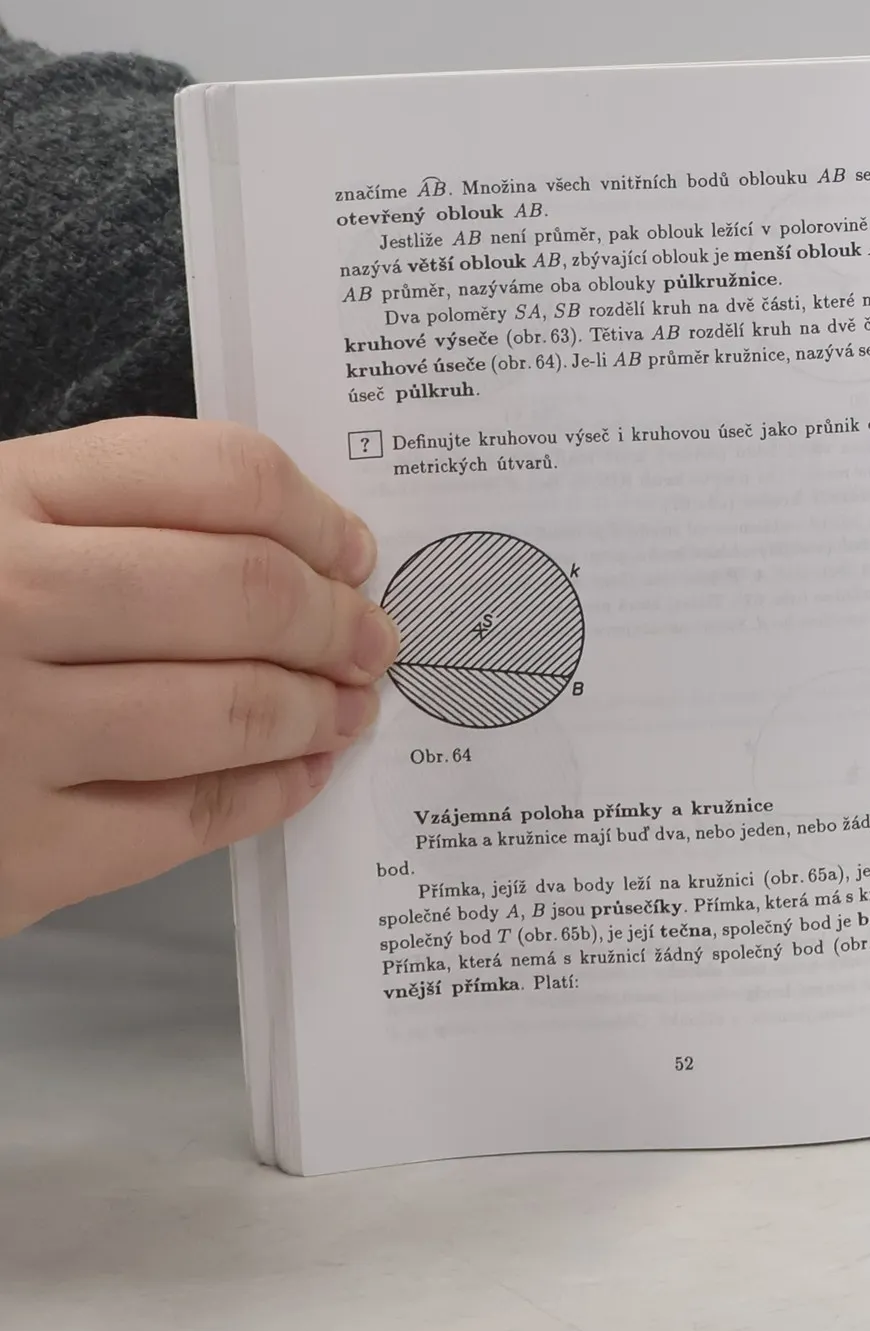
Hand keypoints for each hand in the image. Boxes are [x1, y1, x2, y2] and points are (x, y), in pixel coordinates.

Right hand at [0, 419, 396, 934]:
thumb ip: (98, 517)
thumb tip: (291, 546)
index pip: (218, 475)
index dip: (318, 514)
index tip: (353, 547)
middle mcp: (3, 602)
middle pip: (245, 592)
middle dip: (338, 617)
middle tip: (372, 635)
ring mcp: (6, 733)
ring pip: (230, 708)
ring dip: (319, 707)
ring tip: (349, 704)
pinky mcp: (14, 854)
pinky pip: (187, 818)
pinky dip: (273, 792)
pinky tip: (303, 772)